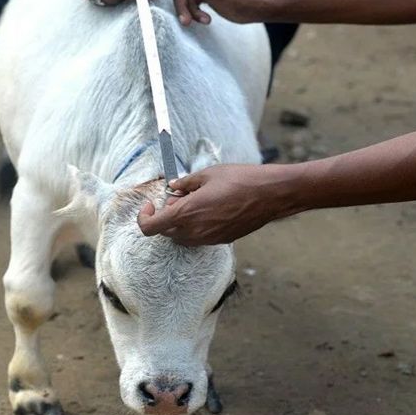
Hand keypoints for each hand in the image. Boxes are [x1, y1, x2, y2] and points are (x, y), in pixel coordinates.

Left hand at [137, 164, 290, 245]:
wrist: (270, 194)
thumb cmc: (240, 180)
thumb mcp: (207, 174)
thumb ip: (185, 183)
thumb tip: (173, 187)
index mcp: (185, 214)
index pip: (150, 227)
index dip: (144, 217)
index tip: (150, 205)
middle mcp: (194, 231)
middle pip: (166, 232)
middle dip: (165, 216)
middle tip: (177, 197)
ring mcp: (208, 239)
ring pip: (182, 237)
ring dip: (180, 222)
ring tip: (195, 201)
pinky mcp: (221, 240)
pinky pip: (199, 237)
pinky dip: (196, 226)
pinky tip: (210, 208)